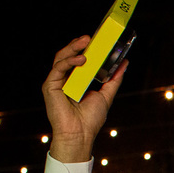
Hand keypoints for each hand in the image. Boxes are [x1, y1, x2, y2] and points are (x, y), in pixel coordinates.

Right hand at [42, 35, 127, 162]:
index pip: (78, 59)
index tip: (97, 40)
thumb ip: (114, 79)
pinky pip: (58, 69)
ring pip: (61, 58)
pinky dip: (69, 62)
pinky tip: (81, 59)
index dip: (85, 48)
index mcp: (75, 81)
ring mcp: (56, 83)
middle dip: (77, 44)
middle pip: (68, 56)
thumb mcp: (106, 95)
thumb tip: (124, 64)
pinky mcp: (50, 86)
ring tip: (85, 43)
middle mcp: (64, 80)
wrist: (80, 135)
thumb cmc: (90, 120)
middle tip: (89, 37)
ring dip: (72, 48)